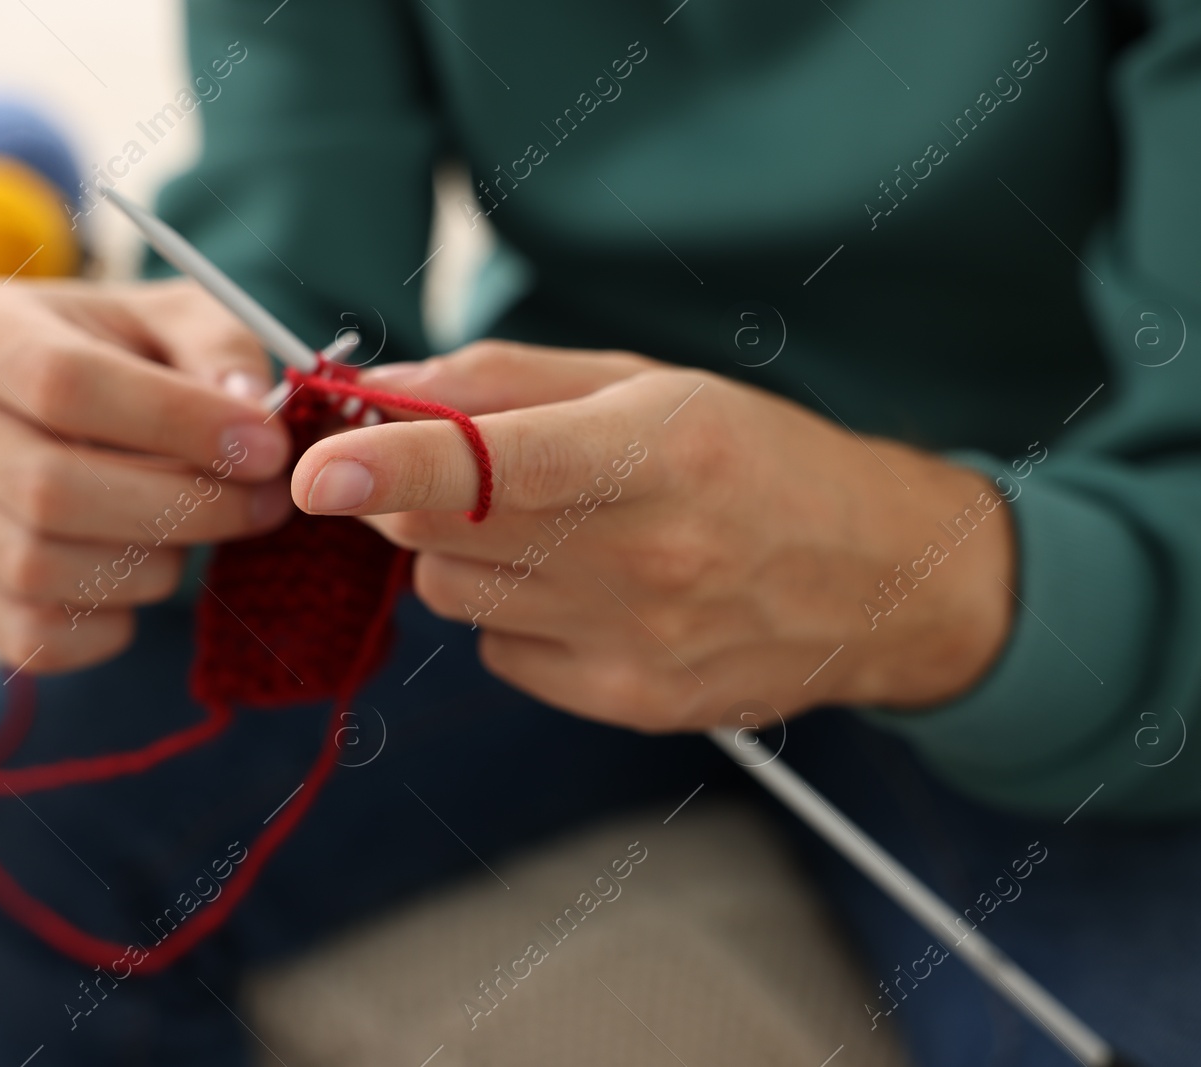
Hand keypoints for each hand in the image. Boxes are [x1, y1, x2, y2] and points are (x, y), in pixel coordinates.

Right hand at [0, 278, 291, 671]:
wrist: (91, 404)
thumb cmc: (142, 354)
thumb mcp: (187, 319)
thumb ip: (221, 350)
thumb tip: (246, 408)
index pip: (59, 382)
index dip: (174, 422)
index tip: (265, 446)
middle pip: (48, 489)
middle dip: (182, 507)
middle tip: (266, 502)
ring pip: (39, 568)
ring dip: (154, 566)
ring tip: (208, 529)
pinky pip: (32, 636)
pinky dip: (110, 625)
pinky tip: (152, 574)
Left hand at [292, 341, 1015, 732]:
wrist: (881, 579)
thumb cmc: (760, 461)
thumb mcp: (651, 385)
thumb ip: (510, 380)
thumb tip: (384, 389)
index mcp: (655, 450)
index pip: (492, 461)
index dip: (392, 463)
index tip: (318, 471)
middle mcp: (646, 554)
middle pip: (442, 532)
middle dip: (416, 492)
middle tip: (461, 467)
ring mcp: (637, 641)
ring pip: (456, 594)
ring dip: (467, 554)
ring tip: (555, 531)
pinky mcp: (630, 702)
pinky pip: (501, 654)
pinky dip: (515, 617)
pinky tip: (585, 592)